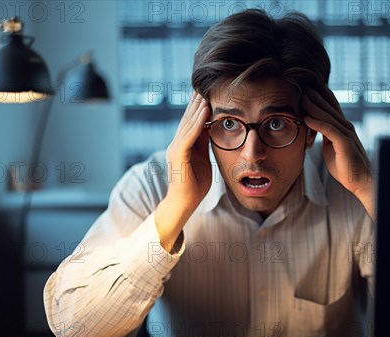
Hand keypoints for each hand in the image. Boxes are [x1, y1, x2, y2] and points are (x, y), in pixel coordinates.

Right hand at [155, 93, 210, 251]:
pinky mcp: (178, 155)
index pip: (193, 120)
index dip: (200, 104)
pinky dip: (197, 122)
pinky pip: (188, 135)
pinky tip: (204, 110)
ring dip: (198, 106)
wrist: (184, 203)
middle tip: (206, 81)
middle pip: (189, 117)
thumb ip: (205, 143)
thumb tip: (213, 128)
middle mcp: (178, 142)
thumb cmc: (195, 184)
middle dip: (197, 99)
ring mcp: (176, 148)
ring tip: (206, 90)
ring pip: (188, 123)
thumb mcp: (204, 158)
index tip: (209, 89)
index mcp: (185, 143)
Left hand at [302, 86, 374, 218]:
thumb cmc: (345, 166)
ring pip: (327, 116)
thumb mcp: (332, 147)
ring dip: (314, 106)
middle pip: (328, 107)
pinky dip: (317, 123)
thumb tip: (314, 128)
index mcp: (342, 127)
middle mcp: (346, 127)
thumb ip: (325, 135)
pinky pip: (329, 130)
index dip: (320, 96)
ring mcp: (346, 134)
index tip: (307, 87)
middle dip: (315, 96)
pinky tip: (307, 118)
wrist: (360, 181)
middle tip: (303, 84)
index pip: (330, 107)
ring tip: (302, 97)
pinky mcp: (345, 143)